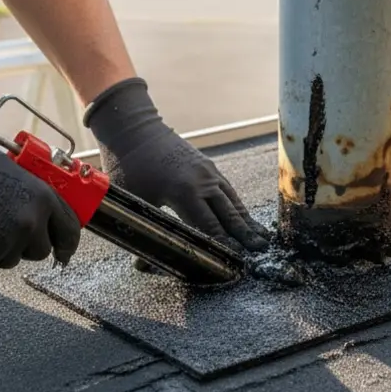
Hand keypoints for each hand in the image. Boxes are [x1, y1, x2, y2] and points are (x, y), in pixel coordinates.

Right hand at [0, 116, 81, 271]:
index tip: (63, 250)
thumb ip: (34, 196)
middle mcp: (29, 224)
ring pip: (11, 259)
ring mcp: (5, 243)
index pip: (70, 231)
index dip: (67, 243)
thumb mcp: (14, 171)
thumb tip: (45, 213)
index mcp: (42, 199)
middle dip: (26, 244)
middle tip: (4, 228)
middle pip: (40, 251)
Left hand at [84, 78, 269, 254]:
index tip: (237, 261)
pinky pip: (228, 190)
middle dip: (245, 235)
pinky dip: (238, 206)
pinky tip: (245, 217)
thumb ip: (141, 230)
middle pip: (228, 214)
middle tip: (262, 252)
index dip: (225, 245)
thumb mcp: (130, 201)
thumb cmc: (127, 166)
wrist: (133, 128)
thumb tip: (143, 263)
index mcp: (183, 192)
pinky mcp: (208, 166)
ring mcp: (208, 171)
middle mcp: (202, 181)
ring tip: (263, 238)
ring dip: (247, 221)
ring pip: (232, 201)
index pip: (209, 226)